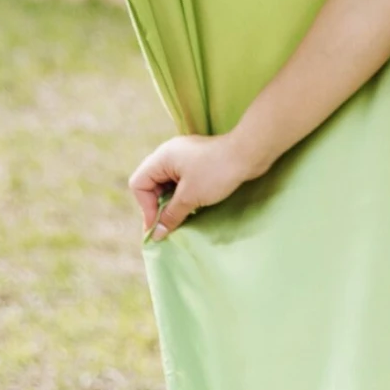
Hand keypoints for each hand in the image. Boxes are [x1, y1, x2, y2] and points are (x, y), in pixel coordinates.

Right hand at [128, 132, 252, 240]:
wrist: (249, 153)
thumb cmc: (216, 173)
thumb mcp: (190, 197)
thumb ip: (170, 216)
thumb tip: (156, 235)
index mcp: (162, 157)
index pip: (139, 184)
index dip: (145, 207)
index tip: (159, 225)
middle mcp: (170, 154)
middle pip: (151, 184)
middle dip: (158, 206)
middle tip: (170, 223)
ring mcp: (185, 157)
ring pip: (168, 184)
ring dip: (172, 202)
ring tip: (183, 217)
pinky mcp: (199, 162)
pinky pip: (182, 181)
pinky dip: (184, 195)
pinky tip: (194, 207)